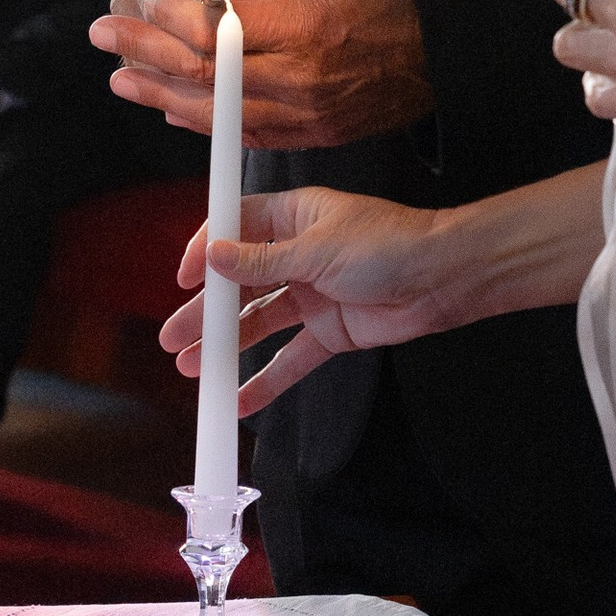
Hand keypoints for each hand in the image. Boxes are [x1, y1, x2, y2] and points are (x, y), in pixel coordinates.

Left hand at [93, 0, 434, 147]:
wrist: (449, 46)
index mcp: (306, 28)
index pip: (213, 32)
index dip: (168, 18)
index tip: (143, 0)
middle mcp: (303, 80)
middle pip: (203, 75)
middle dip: (144, 53)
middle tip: (102, 34)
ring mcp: (309, 114)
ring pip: (218, 114)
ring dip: (162, 95)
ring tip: (124, 79)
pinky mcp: (317, 135)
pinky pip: (248, 135)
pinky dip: (207, 123)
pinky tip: (177, 111)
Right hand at [161, 188, 456, 412]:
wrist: (443, 277)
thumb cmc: (389, 243)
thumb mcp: (316, 249)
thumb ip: (262, 260)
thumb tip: (213, 257)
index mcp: (295, 216)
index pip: (236, 227)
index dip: (207, 251)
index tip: (185, 278)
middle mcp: (300, 254)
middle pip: (240, 283)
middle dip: (206, 311)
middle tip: (172, 337)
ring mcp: (314, 294)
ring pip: (259, 322)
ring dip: (225, 345)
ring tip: (192, 367)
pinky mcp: (331, 330)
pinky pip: (291, 356)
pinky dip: (267, 379)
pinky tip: (239, 399)